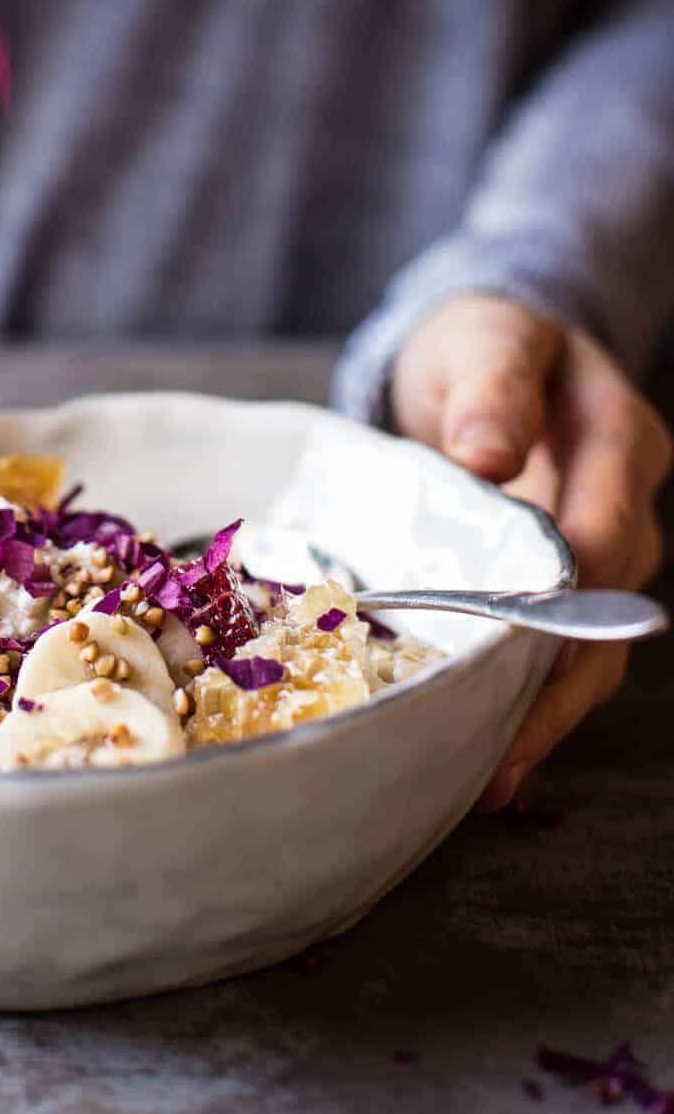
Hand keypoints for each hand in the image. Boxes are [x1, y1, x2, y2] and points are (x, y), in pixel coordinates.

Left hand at [390, 294, 670, 808]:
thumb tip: (488, 453)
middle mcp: (628, 505)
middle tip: (500, 740)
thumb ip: (491, 389)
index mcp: (618, 438)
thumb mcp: (485, 341)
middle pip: (609, 605)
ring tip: (493, 771)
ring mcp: (603, 552)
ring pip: (595, 646)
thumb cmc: (484, 344)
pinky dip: (532, 704)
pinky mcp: (565, 585)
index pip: (606, 524)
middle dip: (558, 676)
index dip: (564, 586)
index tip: (511, 633)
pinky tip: (494, 759)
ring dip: (548, 711)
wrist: (491, 355)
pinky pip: (563, 653)